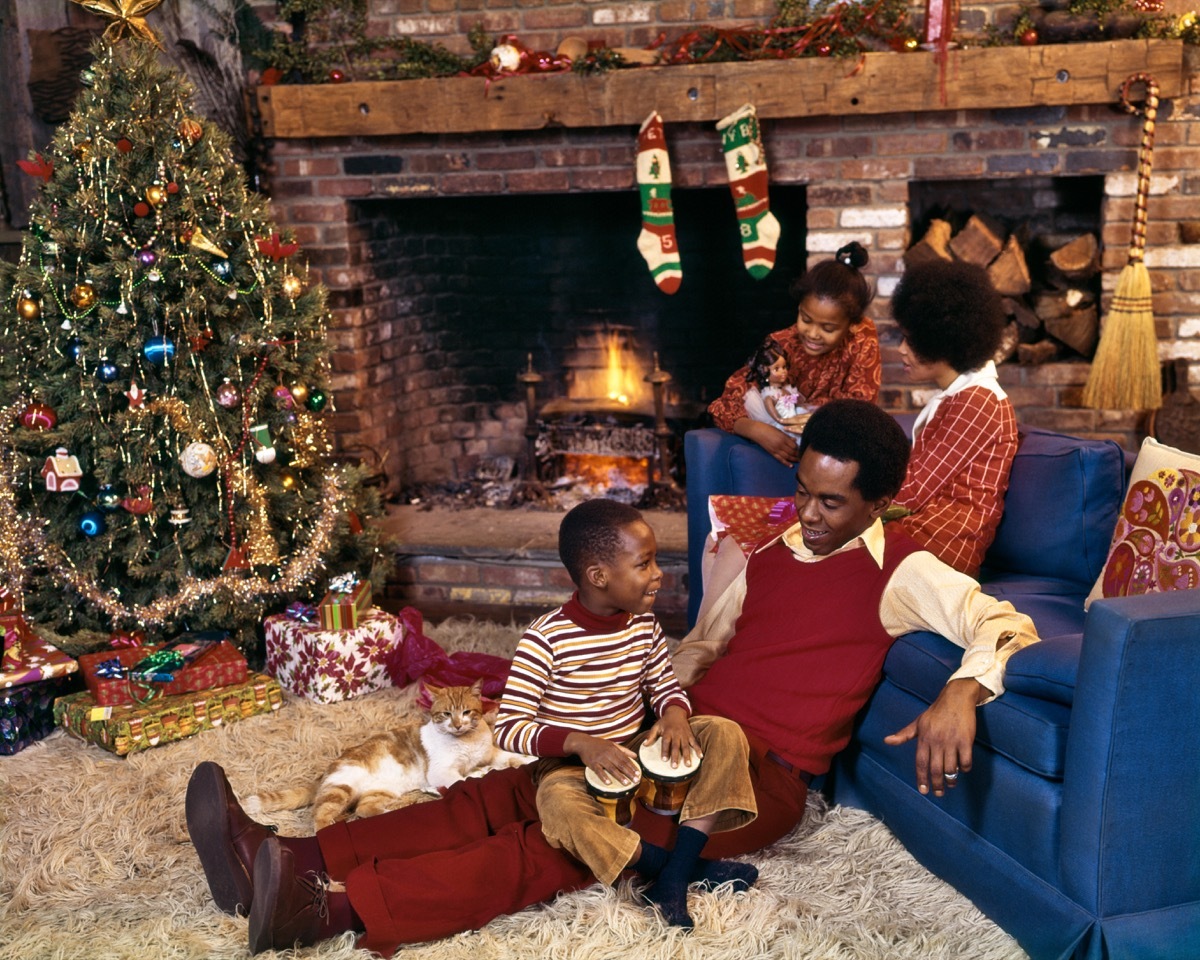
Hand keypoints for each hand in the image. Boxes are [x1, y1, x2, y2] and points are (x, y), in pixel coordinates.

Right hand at [564, 733, 639, 785]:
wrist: (583, 743)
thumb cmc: (599, 744)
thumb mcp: (612, 744)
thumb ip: (624, 750)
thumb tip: (635, 756)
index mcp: (613, 749)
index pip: (625, 759)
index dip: (632, 766)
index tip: (638, 773)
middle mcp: (608, 753)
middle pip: (620, 764)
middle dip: (629, 773)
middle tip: (636, 780)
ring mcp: (600, 758)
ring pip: (611, 768)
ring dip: (619, 776)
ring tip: (626, 783)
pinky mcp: (592, 763)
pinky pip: (599, 771)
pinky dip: (604, 777)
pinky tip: (609, 783)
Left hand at [643, 705, 701, 768]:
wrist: (676, 712)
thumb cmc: (665, 722)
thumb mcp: (656, 726)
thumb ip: (650, 735)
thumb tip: (644, 745)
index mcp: (667, 732)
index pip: (666, 742)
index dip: (665, 751)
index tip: (664, 760)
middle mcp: (676, 734)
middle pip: (676, 746)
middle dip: (676, 756)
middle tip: (674, 766)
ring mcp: (684, 734)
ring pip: (686, 746)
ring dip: (687, 756)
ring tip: (688, 765)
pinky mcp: (690, 735)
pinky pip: (695, 742)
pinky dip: (698, 749)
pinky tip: (701, 756)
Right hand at [735, 419, 798, 465]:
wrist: (757, 431)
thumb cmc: (767, 429)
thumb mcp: (779, 431)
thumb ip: (787, 437)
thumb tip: (794, 441)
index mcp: (783, 438)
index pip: (794, 445)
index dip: (799, 448)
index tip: (802, 450)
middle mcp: (781, 444)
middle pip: (792, 452)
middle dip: (798, 455)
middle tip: (803, 457)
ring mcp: (776, 449)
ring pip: (787, 456)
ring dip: (794, 459)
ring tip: (799, 461)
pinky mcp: (772, 452)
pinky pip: (780, 459)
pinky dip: (786, 463)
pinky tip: (791, 466)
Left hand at [883, 678, 985, 797]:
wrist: (955, 698)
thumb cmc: (935, 712)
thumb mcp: (918, 722)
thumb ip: (904, 734)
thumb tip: (887, 741)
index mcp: (924, 738)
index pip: (920, 763)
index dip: (921, 778)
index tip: (923, 791)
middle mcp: (936, 741)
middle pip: (935, 769)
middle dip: (936, 784)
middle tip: (938, 793)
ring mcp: (952, 741)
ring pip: (951, 768)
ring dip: (951, 779)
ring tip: (950, 784)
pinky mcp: (966, 740)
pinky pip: (966, 761)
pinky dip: (964, 769)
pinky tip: (962, 770)